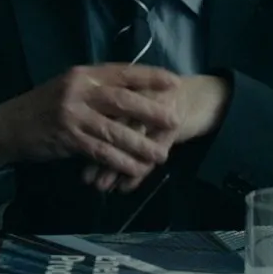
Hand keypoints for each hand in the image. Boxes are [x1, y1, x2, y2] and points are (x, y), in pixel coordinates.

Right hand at [0, 64, 179, 184]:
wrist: (10, 125)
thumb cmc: (45, 106)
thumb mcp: (70, 87)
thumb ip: (98, 88)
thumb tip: (133, 93)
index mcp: (84, 74)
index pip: (123, 72)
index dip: (150, 76)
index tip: (174, 81)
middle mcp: (79, 90)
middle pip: (123, 100)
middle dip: (151, 111)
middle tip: (175, 121)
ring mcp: (73, 114)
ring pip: (114, 130)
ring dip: (140, 144)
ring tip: (160, 155)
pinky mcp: (68, 137)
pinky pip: (100, 151)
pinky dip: (119, 162)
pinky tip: (135, 170)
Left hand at [84, 74, 231, 191]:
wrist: (200, 97)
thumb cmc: (160, 102)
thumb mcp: (136, 101)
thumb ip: (112, 114)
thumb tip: (81, 138)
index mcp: (128, 85)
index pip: (102, 111)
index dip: (87, 133)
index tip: (72, 155)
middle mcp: (141, 94)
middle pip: (114, 128)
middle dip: (98, 155)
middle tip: (85, 178)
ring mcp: (157, 109)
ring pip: (132, 142)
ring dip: (115, 168)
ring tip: (101, 187)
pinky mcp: (174, 125)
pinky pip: (153, 152)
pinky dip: (138, 172)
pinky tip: (125, 188)